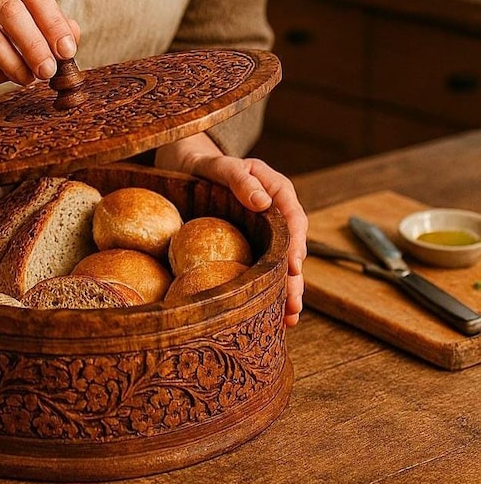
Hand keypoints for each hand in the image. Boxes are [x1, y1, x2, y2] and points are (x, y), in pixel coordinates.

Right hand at [0, 0, 79, 107]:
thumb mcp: (1, 4)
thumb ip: (38, 17)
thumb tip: (74, 35)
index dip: (54, 23)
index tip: (68, 52)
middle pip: (12, 13)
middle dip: (36, 46)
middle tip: (49, 73)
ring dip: (15, 64)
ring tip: (28, 80)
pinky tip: (2, 77)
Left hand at [155, 133, 307, 326]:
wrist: (187, 168)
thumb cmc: (203, 165)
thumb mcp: (218, 166)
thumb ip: (239, 179)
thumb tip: (263, 202)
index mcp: (275, 189)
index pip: (292, 218)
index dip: (295, 243)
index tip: (293, 266)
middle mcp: (275, 213)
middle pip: (291, 247)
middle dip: (294, 278)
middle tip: (293, 306)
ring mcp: (264, 232)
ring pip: (280, 263)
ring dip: (287, 291)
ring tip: (289, 318)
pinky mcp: (251, 245)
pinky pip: (263, 267)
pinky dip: (268, 289)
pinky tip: (272, 313)